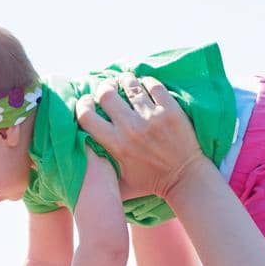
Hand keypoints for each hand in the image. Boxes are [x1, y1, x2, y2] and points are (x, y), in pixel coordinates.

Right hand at [74, 76, 208, 199]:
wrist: (185, 179)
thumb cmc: (150, 184)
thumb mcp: (119, 184)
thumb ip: (99, 171)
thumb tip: (79, 158)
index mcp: (116, 145)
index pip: (86, 116)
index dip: (82, 105)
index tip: (88, 102)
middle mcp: (132, 129)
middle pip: (106, 94)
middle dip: (104, 88)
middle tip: (109, 88)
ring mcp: (152, 117)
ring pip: (130, 85)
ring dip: (125, 81)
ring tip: (126, 82)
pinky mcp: (170, 110)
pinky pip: (154, 85)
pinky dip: (147, 82)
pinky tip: (145, 85)